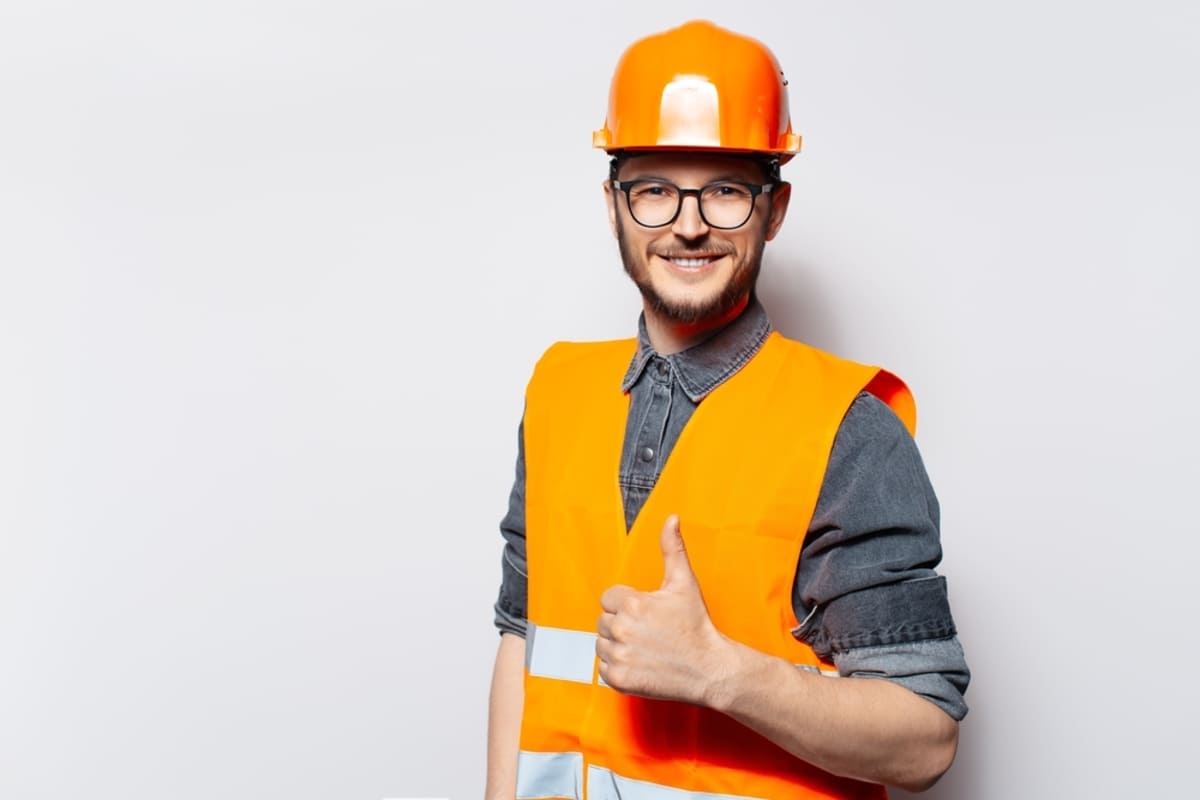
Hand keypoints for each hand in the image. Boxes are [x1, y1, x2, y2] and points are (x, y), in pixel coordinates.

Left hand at [595, 514, 729, 703]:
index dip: (627, 604)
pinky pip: (603, 669)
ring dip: (617, 645)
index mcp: (633, 604)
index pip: (609, 598)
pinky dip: (618, 667)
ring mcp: (620, 656)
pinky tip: (640, 662)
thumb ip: (672, 548)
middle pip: (603, 621)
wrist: (709, 669)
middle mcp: (622, 629)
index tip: (646, 613)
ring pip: (601, 644)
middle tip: (648, 631)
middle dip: (622, 623)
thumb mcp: (684, 583)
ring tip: (645, 646)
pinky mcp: (619, 679)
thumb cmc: (696, 625)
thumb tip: (671, 519)